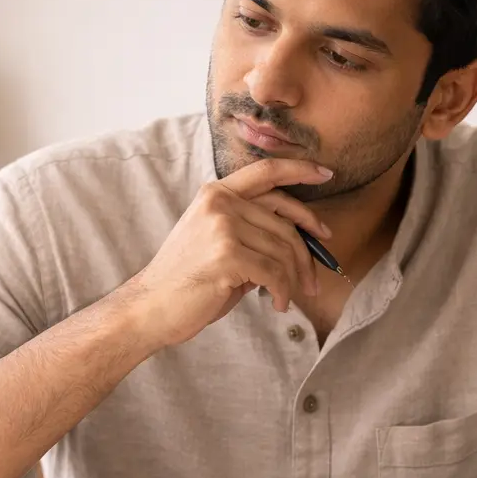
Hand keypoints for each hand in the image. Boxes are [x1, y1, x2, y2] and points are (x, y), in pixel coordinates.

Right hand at [116, 157, 333, 348]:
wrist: (151, 307)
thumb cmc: (188, 280)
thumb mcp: (219, 242)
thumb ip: (252, 229)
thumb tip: (301, 237)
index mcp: (216, 193)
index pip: (266, 171)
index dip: (300, 170)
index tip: (325, 174)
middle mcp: (220, 202)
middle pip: (285, 220)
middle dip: (308, 250)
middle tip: (318, 273)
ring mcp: (222, 226)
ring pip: (283, 249)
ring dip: (294, 278)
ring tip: (290, 296)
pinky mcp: (227, 254)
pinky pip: (275, 272)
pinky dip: (283, 292)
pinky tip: (278, 304)